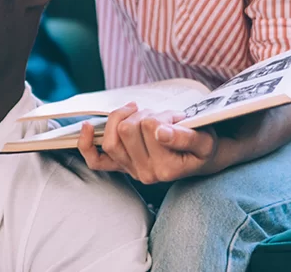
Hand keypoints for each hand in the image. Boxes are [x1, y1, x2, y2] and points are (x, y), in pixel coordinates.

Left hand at [78, 102, 219, 183]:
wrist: (200, 158)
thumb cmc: (201, 145)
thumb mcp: (204, 140)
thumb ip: (185, 137)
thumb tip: (160, 132)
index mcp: (166, 169)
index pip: (150, 127)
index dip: (161, 115)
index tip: (175, 119)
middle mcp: (145, 174)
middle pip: (127, 129)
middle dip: (143, 115)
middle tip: (160, 117)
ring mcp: (130, 170)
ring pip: (111, 138)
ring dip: (124, 119)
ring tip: (142, 116)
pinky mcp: (120, 166)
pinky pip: (95, 160)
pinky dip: (86, 143)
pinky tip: (87, 126)